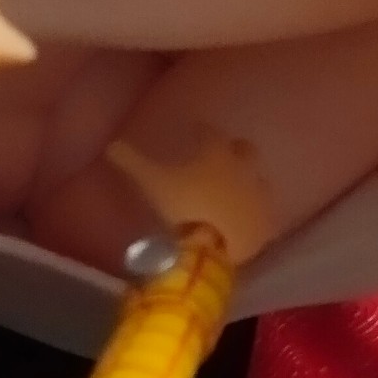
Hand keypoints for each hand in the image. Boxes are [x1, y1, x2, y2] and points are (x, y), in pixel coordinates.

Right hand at [107, 129, 276, 268]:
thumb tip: (110, 145)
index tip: (196, 130)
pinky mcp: (267, 225)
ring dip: (249, 181)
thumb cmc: (183, 207)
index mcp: (216, 154)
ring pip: (259, 180)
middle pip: (245, 150)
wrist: (214, 248)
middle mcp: (244, 169)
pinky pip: (266, 215)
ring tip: (236, 191)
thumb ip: (130, 161)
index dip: (202, 131)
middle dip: (235, 150)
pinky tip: (248, 221)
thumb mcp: (151, 183)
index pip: (210, 133)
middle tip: (223, 155)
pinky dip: (257, 214)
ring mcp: (259, 197)